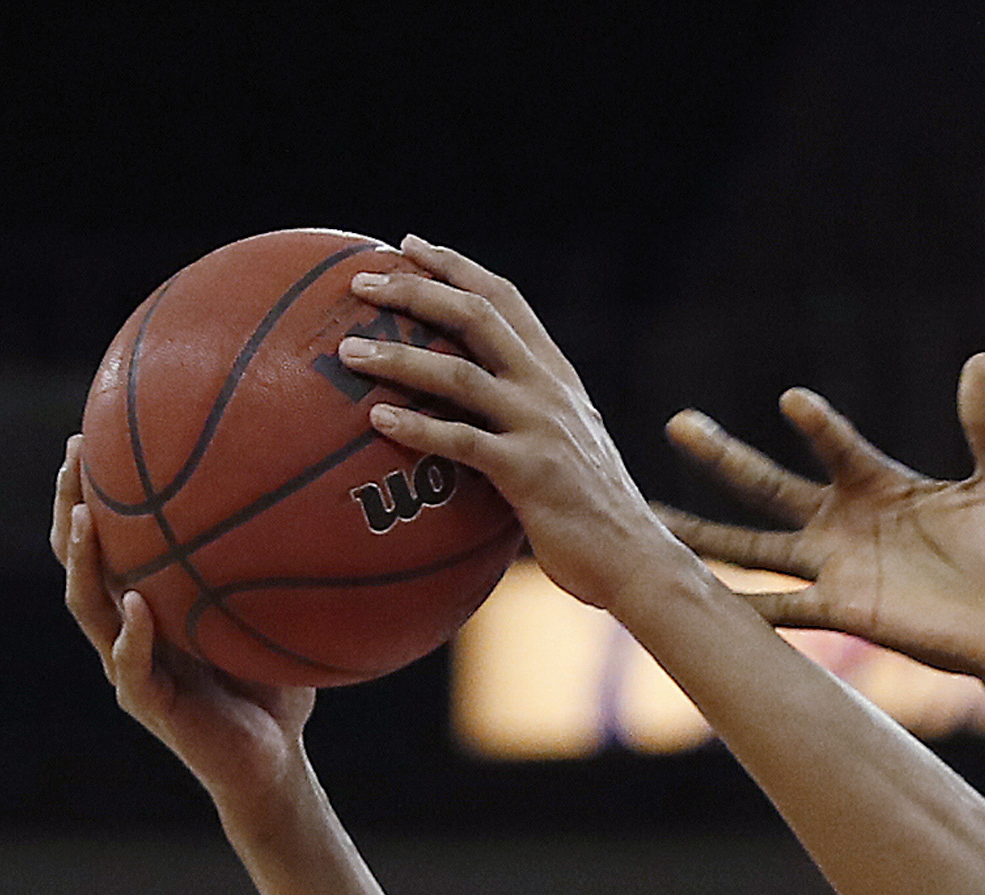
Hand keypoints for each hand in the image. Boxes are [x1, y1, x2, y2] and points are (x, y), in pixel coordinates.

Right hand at [54, 443, 318, 824]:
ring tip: (83, 519)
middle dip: (71, 503)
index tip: (95, 429)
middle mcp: (128, 627)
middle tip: (76, 451)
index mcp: (148, 601)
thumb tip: (318, 492)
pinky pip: (131, 667)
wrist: (275, 762)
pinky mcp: (149, 706)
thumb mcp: (278, 612)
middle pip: (80, 558)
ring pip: (88, 607)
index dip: (93, 487)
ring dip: (82, 562)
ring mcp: (131, 666)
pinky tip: (136, 605)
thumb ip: (280, 564)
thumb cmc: (276, 684)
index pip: (108, 536)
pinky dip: (132, 636)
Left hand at [333, 242, 679, 608]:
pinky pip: (462, 442)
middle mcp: (548, 389)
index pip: (504, 299)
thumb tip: (468, 417)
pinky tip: (378, 419)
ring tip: (349, 352)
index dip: (455, 266)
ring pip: (460, 374)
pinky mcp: (530, 473)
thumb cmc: (591, 515)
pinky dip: (417, 428)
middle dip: (416, 289)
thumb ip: (526, 419)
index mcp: (556, 375)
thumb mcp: (567, 447)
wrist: (635, 561)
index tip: (408, 245)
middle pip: (477, 315)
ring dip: (399, 356)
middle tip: (361, 281)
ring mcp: (540, 428)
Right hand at [661, 354, 984, 685]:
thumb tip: (980, 362)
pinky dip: (742, 612)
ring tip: (652, 515)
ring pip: (757, 547)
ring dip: (706, 533)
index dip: (817, 426)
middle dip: (725, 458)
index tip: (794, 405)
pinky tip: (700, 605)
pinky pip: (782, 613)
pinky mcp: (846, 616)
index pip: (836, 445)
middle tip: (678, 423)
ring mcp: (840, 571)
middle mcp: (847, 523)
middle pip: (770, 486)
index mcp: (882, 483)